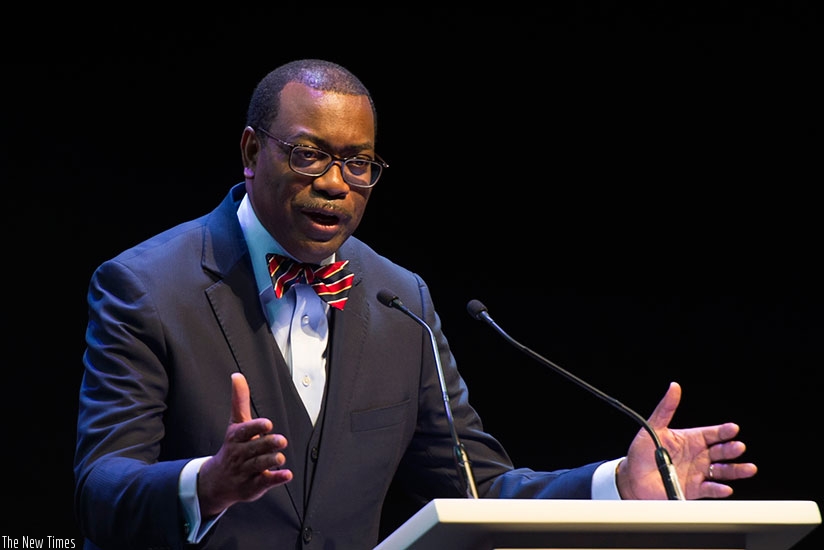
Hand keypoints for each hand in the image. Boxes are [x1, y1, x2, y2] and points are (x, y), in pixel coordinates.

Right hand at [197, 373, 292, 516]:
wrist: (218, 480)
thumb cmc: (232, 447)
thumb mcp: (235, 423)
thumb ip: (239, 401)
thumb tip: (238, 376)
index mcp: (236, 438)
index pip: (245, 431)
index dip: (256, 427)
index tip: (268, 423)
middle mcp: (240, 455)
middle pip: (254, 449)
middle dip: (267, 444)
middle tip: (281, 440)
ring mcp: (245, 471)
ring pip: (258, 465)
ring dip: (270, 461)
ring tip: (280, 457)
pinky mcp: (253, 486)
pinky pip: (265, 482)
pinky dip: (276, 478)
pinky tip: (287, 474)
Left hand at [617, 381, 756, 499]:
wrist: (633, 479)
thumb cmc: (642, 452)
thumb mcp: (653, 428)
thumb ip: (666, 408)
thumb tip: (674, 387)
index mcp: (691, 439)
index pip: (712, 434)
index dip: (723, 431)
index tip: (732, 429)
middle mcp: (698, 456)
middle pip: (721, 452)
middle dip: (731, 449)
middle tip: (738, 447)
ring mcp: (697, 473)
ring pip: (722, 471)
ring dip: (735, 470)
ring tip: (748, 469)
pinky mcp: (694, 490)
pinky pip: (710, 489)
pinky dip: (719, 489)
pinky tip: (725, 487)